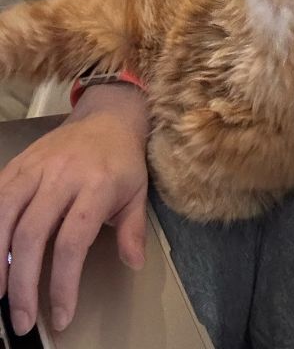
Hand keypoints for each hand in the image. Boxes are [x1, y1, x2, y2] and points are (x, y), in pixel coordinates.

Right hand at [0, 84, 148, 335]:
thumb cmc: (123, 160)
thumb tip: (133, 264)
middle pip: (32, 235)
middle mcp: (62, 175)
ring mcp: (36, 167)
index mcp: (96, 185)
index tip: (61, 316)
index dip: (63, 283)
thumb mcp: (138, 192)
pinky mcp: (18, 163)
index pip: (73, 241)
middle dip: (23, 284)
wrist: (108, 116)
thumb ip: (133, 230)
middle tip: (23, 320)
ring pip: (4, 216)